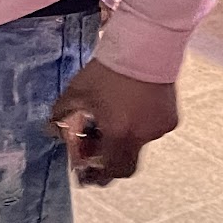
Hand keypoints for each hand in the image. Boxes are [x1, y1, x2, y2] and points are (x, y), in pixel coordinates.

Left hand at [49, 59, 177, 186]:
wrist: (145, 46)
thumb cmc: (108, 70)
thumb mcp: (77, 92)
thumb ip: (61, 114)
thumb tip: (51, 129)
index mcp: (120, 134)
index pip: (110, 171)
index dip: (96, 176)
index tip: (84, 174)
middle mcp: (143, 136)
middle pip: (126, 164)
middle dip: (109, 162)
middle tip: (95, 151)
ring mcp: (160, 127)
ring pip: (138, 144)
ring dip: (123, 139)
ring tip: (112, 119)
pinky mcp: (171, 117)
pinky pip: (151, 129)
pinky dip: (138, 125)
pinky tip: (129, 108)